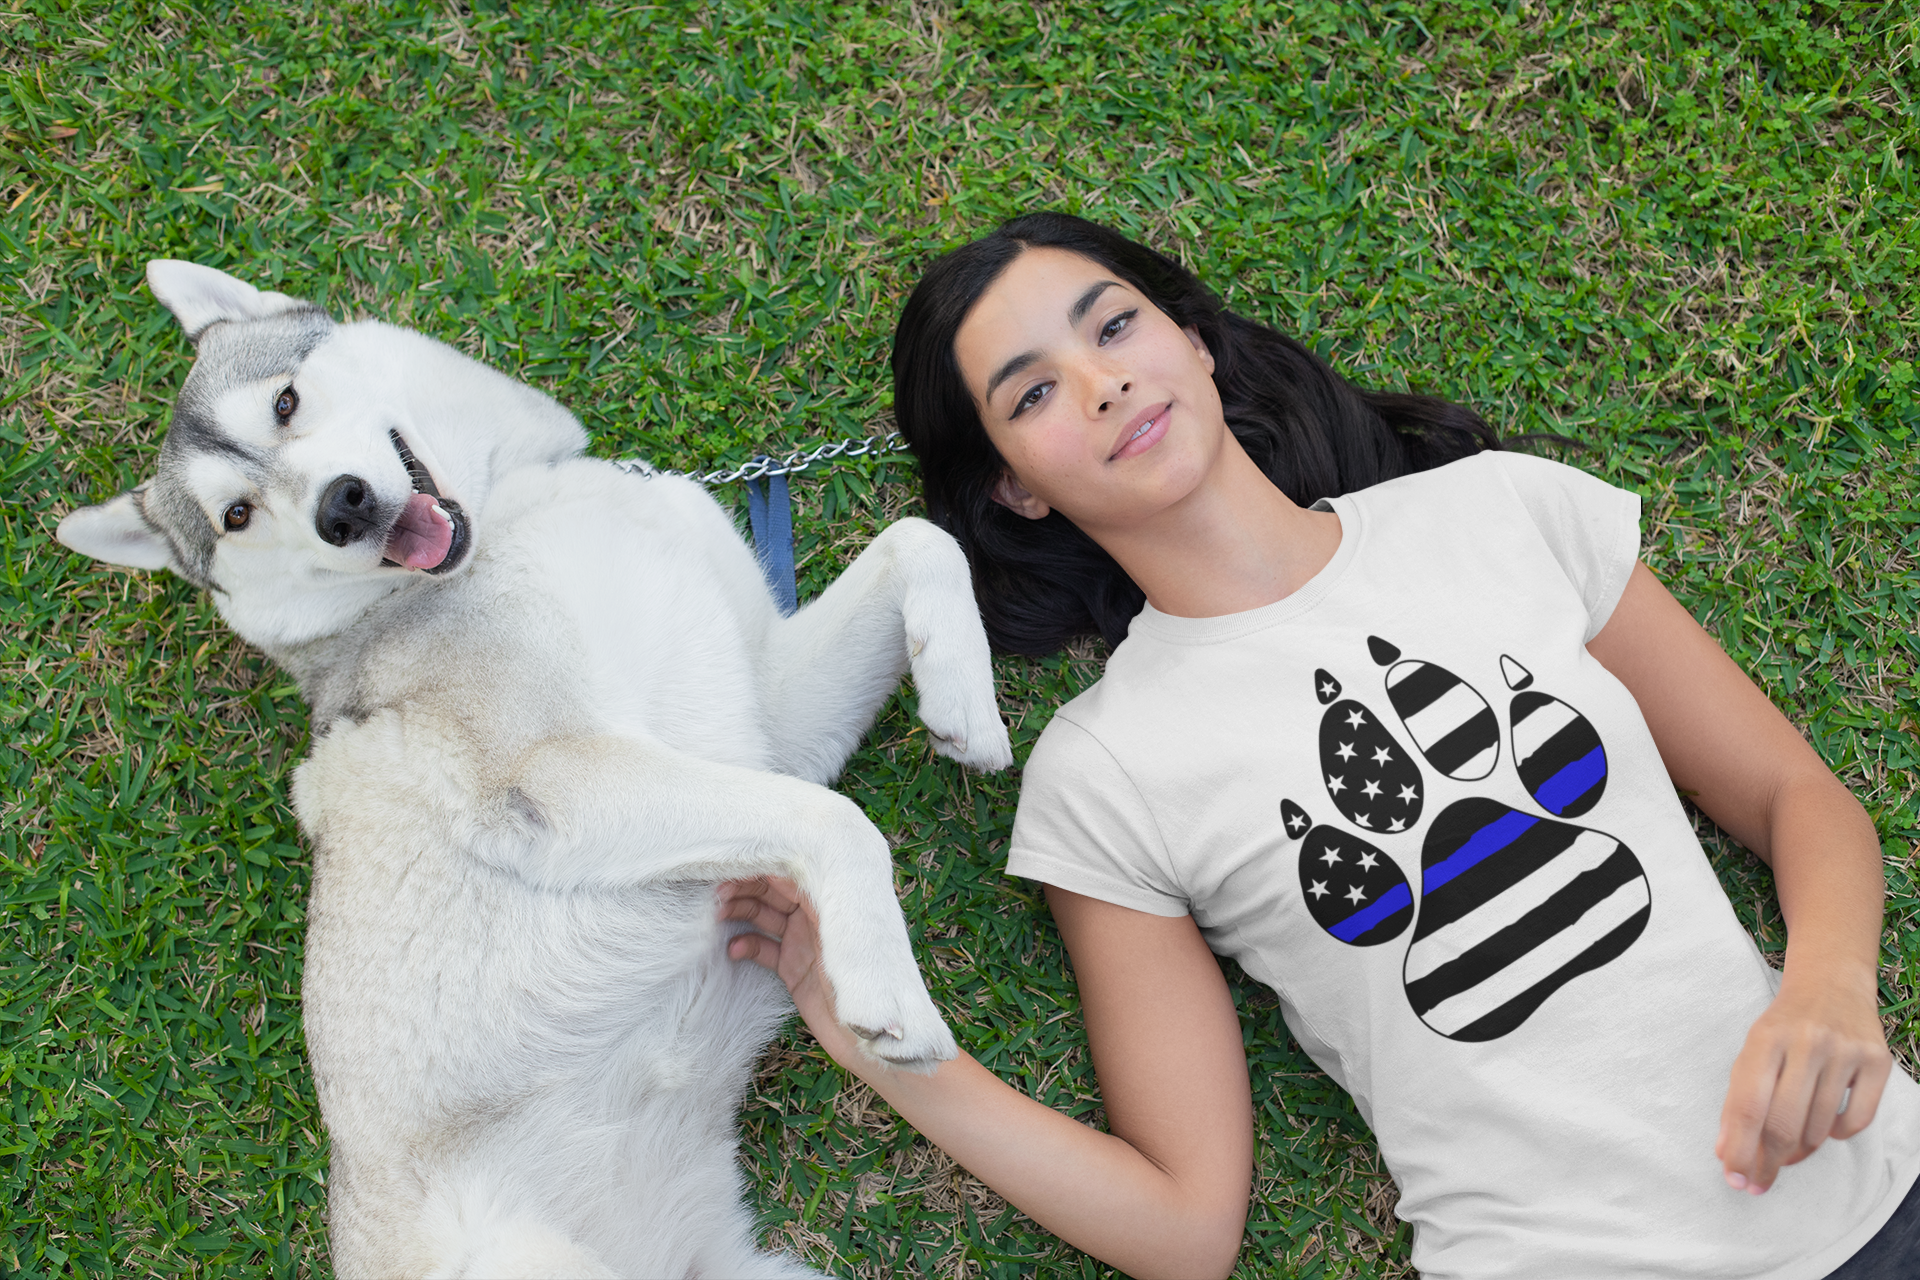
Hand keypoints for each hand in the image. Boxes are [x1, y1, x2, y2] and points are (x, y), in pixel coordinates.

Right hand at [716, 875, 861, 1066]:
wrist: (868, 1039)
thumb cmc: (866, 983)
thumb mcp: (842, 937)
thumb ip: (814, 906)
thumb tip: (780, 872)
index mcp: (834, 900)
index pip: (792, 872)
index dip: (763, 868)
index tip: (734, 867)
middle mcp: (817, 917)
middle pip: (774, 891)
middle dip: (745, 888)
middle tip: (718, 894)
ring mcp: (803, 942)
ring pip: (764, 916)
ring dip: (740, 913)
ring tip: (718, 915)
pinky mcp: (793, 969)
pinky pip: (763, 949)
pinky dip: (747, 946)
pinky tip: (734, 948)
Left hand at [1715, 969, 1891, 1192]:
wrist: (1831, 982)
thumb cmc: (1784, 1025)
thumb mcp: (1752, 1051)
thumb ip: (1738, 1100)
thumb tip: (1727, 1154)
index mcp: (1765, 1039)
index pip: (1749, 1107)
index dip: (1740, 1150)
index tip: (1734, 1179)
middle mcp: (1806, 1043)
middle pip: (1783, 1124)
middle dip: (1767, 1162)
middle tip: (1759, 1182)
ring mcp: (1845, 1051)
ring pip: (1819, 1129)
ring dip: (1799, 1150)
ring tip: (1788, 1148)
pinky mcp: (1878, 1061)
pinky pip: (1856, 1122)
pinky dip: (1836, 1134)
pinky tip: (1824, 1125)